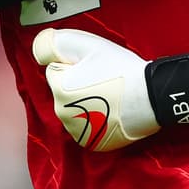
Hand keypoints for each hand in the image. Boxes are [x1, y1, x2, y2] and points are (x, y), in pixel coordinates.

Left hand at [33, 28, 158, 151]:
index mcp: (58, 89)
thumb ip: (54, 44)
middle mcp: (62, 114)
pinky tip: (111, 111)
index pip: (55, 71)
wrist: (151, 96)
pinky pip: (87, 127)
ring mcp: (78, 132)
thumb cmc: (121, 69)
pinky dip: (96, 120)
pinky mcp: (92, 143)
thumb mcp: (86, 44)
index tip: (93, 66)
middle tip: (103, 79)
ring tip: (110, 95)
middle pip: (63, 92)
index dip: (74, 65)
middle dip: (77, 85)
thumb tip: (38, 52)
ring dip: (86, 103)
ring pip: (75, 110)